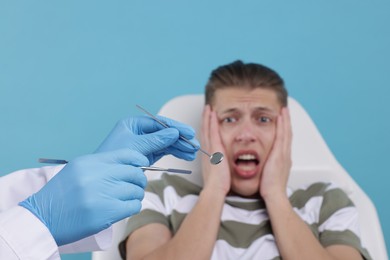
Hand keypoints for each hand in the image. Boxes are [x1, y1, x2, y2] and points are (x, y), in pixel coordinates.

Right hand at [19, 149, 147, 245]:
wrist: (42, 217)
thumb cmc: (61, 195)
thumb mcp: (77, 170)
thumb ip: (102, 165)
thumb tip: (131, 166)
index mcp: (90, 162)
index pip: (127, 155)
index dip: (139, 161)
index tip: (142, 166)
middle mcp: (97, 175)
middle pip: (135, 173)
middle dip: (139, 180)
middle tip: (135, 186)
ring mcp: (102, 194)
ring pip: (136, 190)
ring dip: (135, 195)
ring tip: (127, 199)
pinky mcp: (107, 212)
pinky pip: (133, 206)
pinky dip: (133, 207)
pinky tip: (124, 208)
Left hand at [96, 115, 198, 164]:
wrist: (103, 178)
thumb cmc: (113, 159)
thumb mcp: (135, 147)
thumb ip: (155, 140)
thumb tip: (174, 133)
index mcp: (134, 124)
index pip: (159, 123)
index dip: (175, 127)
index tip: (189, 132)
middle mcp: (140, 132)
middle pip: (165, 133)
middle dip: (180, 139)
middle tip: (194, 145)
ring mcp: (144, 144)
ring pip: (166, 143)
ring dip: (180, 147)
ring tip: (192, 153)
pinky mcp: (147, 155)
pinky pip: (164, 151)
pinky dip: (175, 153)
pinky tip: (185, 155)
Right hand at [201, 105, 229, 195]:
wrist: (215, 189)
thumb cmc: (217, 185)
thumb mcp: (216, 174)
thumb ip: (218, 167)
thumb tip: (221, 166)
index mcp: (207, 156)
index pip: (206, 139)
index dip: (205, 128)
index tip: (207, 120)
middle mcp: (206, 151)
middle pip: (204, 131)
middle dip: (205, 119)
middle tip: (206, 109)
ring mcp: (210, 149)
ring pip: (207, 129)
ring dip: (207, 117)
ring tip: (208, 107)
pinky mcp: (215, 149)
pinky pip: (212, 132)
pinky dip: (211, 122)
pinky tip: (213, 113)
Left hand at [260, 107, 291, 199]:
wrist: (274, 195)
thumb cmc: (270, 188)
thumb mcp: (269, 175)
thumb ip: (268, 167)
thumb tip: (264, 165)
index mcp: (283, 159)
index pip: (284, 141)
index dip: (284, 129)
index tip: (282, 120)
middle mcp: (286, 155)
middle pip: (288, 134)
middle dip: (287, 122)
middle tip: (285, 110)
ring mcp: (284, 154)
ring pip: (286, 132)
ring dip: (285, 120)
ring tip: (284, 109)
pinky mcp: (280, 154)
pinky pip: (282, 136)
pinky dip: (282, 125)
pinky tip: (280, 117)